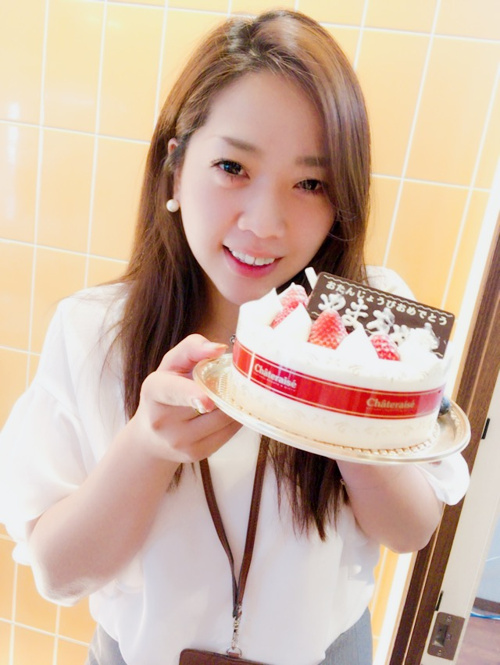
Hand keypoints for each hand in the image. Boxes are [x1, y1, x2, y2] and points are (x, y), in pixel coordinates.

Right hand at [128, 334, 240, 462]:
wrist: (151, 436)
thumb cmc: (167, 390)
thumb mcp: (172, 364)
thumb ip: (192, 348)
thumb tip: (219, 349)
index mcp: (154, 391)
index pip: (171, 390)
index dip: (190, 394)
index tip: (207, 401)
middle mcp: (162, 420)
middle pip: (208, 403)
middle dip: (225, 391)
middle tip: (235, 382)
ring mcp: (178, 441)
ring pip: (223, 419)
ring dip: (233, 405)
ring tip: (228, 395)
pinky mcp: (195, 454)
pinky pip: (228, 433)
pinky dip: (234, 420)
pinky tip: (228, 412)